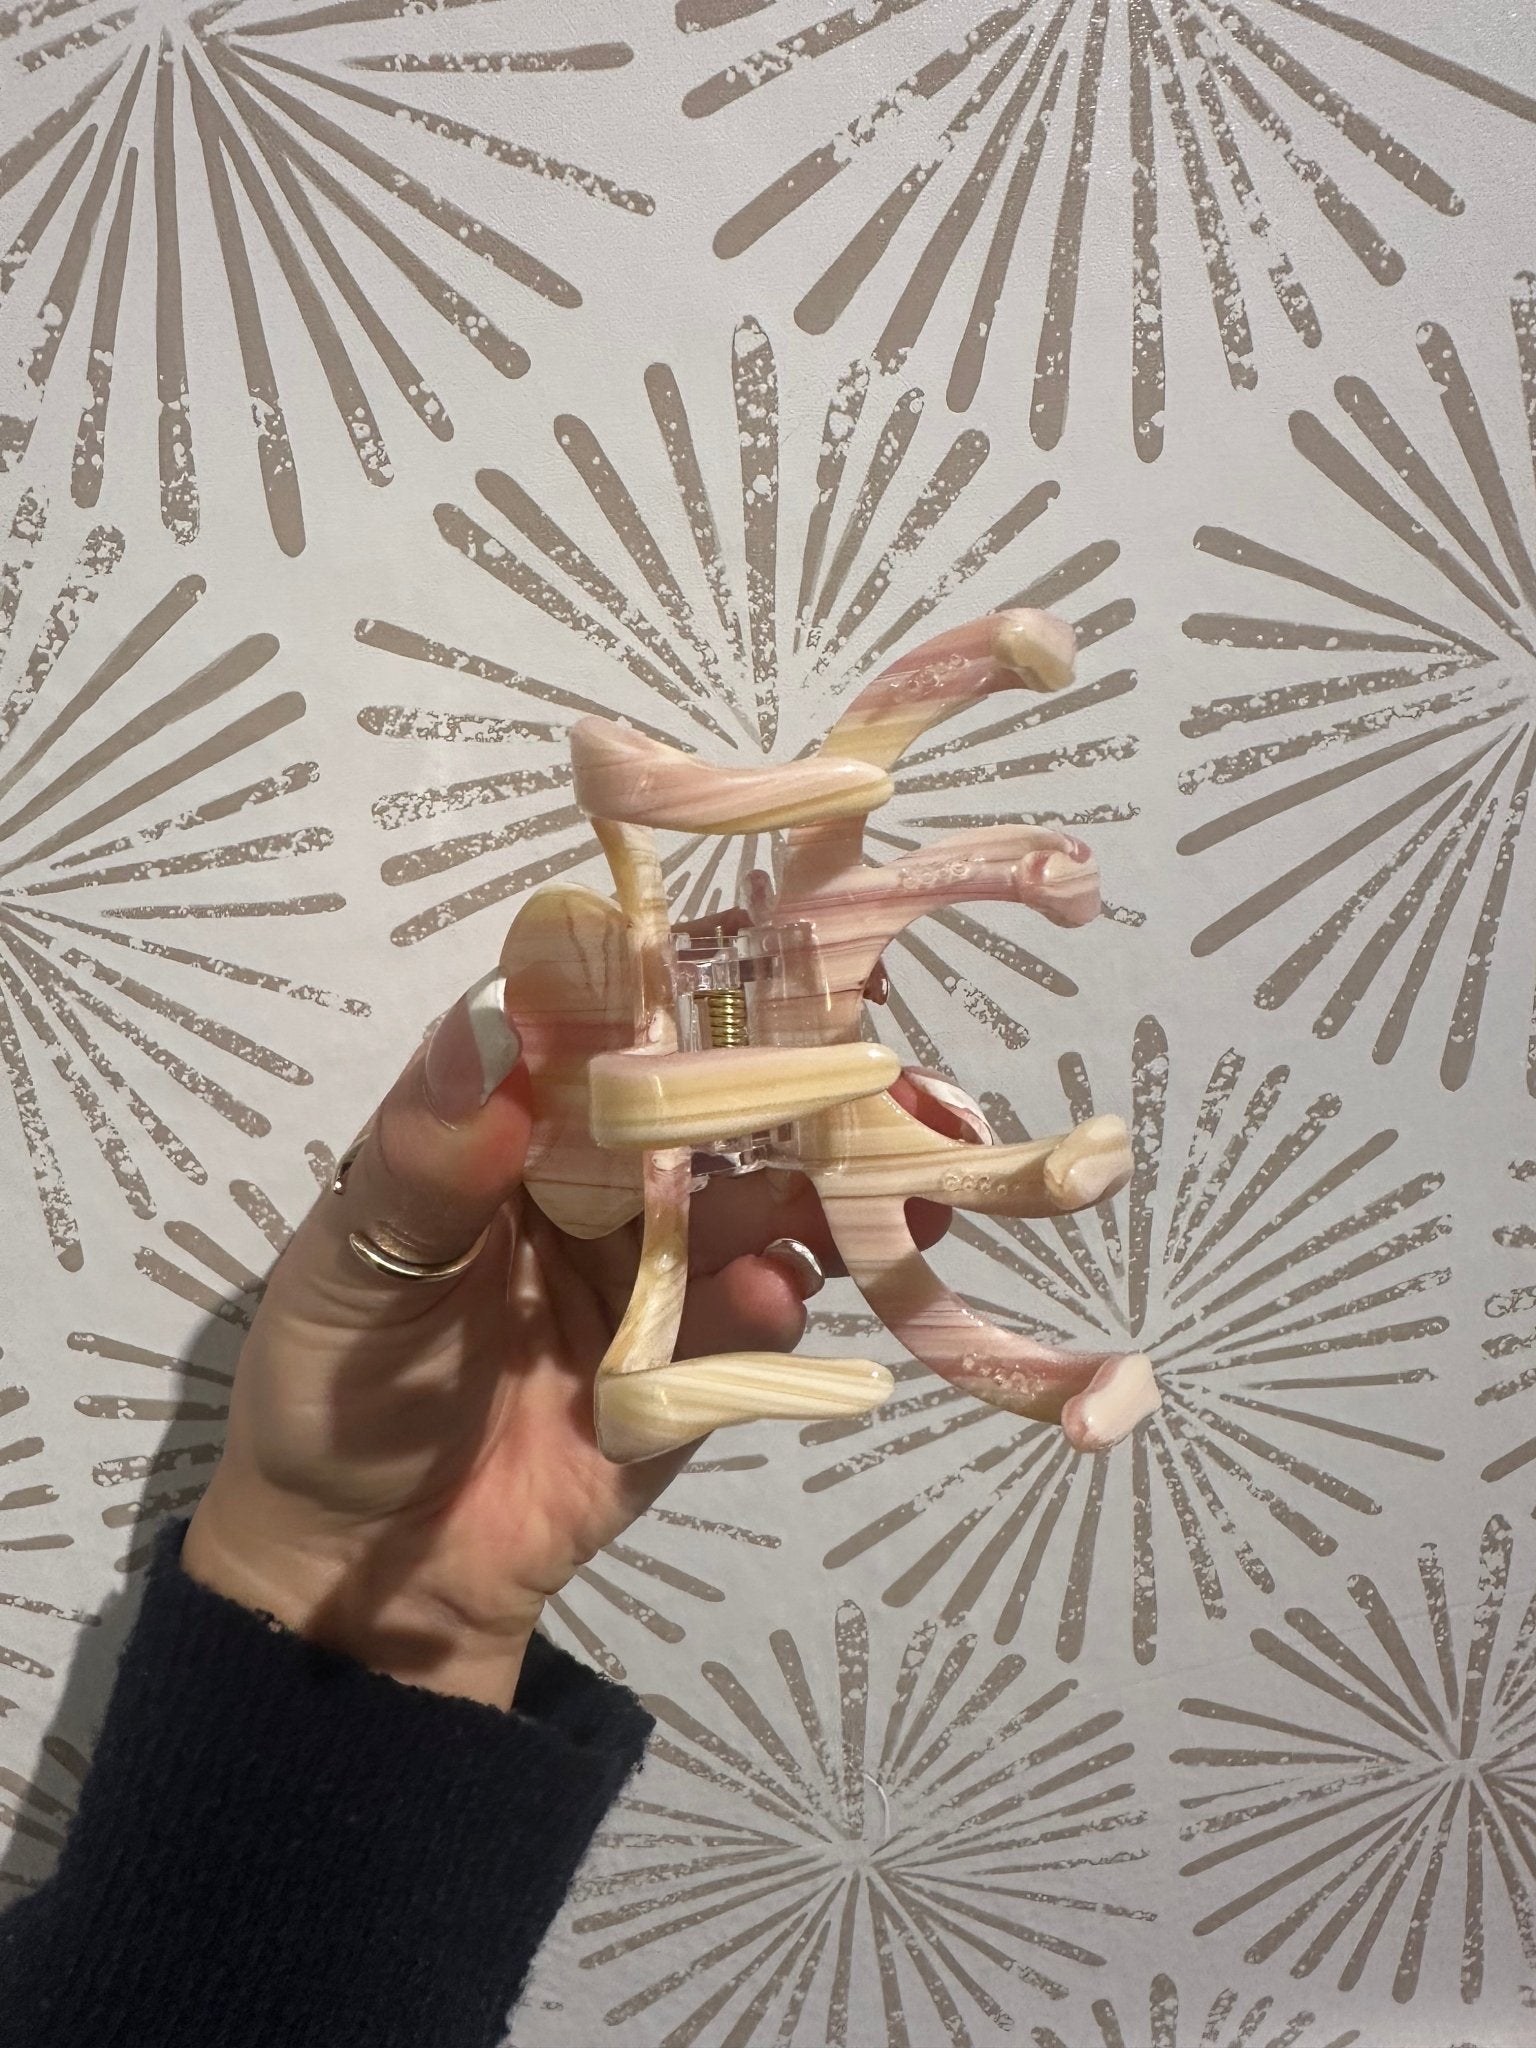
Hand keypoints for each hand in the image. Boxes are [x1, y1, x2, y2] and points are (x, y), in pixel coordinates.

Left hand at [182, 967, 959, 1707]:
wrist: (372, 1576)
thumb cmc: (337, 1389)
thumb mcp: (359, 1265)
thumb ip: (427, 1158)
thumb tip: (491, 1023)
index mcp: (518, 1127)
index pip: (611, 1027)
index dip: (686, 984)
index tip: (772, 938)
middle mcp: (600, 1179)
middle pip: (712, 1108)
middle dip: (800, 1082)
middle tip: (886, 1061)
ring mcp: (659, 1270)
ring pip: (757, 1204)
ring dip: (823, 1185)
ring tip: (893, 1176)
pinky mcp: (697, 1364)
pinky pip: (754, 1320)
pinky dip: (777, 1300)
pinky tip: (779, 1294)